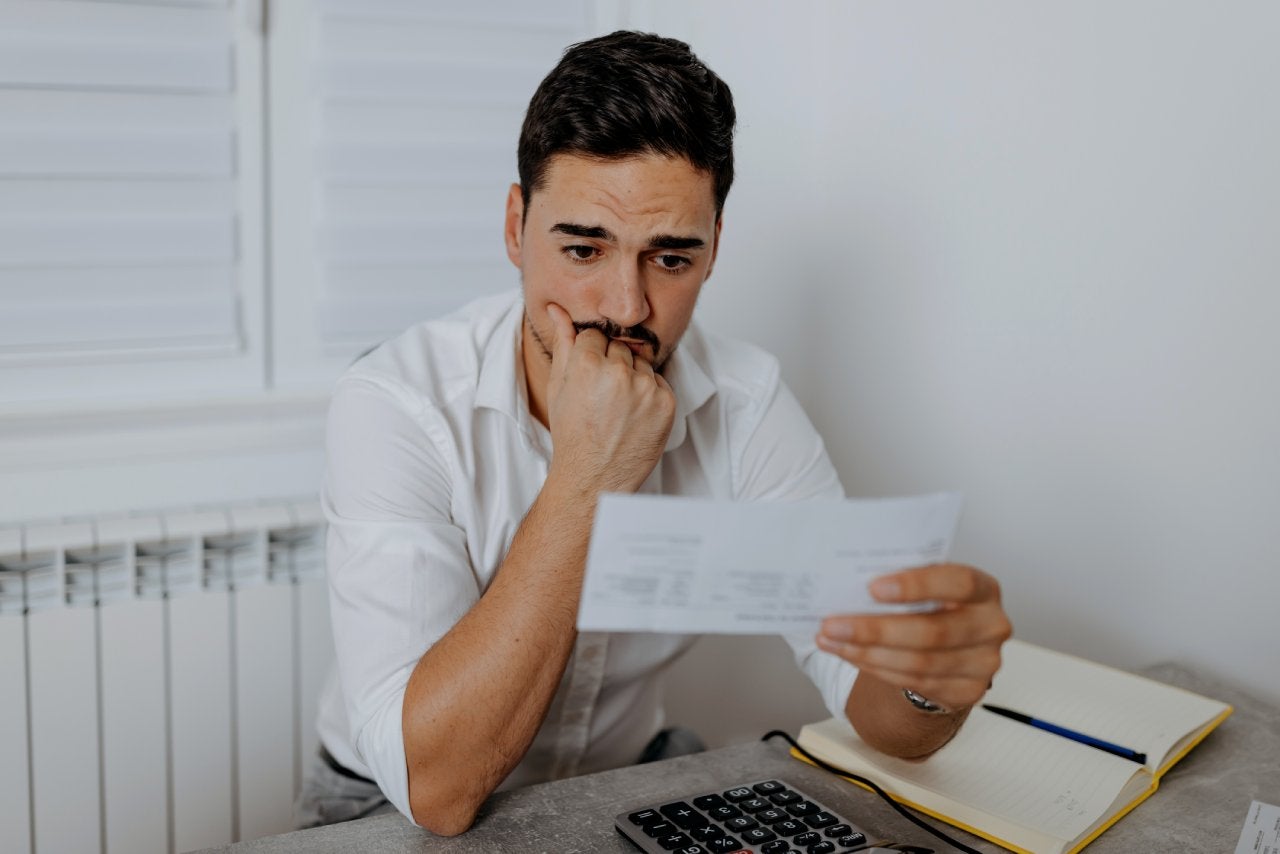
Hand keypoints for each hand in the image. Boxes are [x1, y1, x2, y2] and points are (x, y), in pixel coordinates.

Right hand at [543, 302, 675, 493]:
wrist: (593, 476)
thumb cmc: (572, 434)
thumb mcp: (559, 386)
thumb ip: (563, 343)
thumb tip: (559, 310)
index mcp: (587, 363)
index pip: (595, 335)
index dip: (590, 356)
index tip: (588, 377)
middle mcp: (618, 372)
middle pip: (619, 347)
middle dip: (611, 364)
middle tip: (602, 395)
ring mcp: (645, 388)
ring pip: (641, 364)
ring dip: (632, 378)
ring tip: (617, 407)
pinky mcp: (666, 403)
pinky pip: (659, 383)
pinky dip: (649, 395)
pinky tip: (633, 415)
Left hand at [816, 564, 1011, 710]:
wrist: (952, 646)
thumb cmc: (935, 605)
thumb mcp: (928, 584)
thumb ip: (904, 579)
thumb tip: (850, 579)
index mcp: (984, 589)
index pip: (959, 583)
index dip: (916, 586)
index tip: (873, 588)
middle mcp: (991, 626)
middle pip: (933, 632)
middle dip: (875, 630)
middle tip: (833, 624)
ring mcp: (983, 664)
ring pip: (918, 663)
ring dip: (867, 653)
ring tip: (831, 640)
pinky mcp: (966, 692)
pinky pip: (914, 683)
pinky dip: (875, 668)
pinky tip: (850, 655)